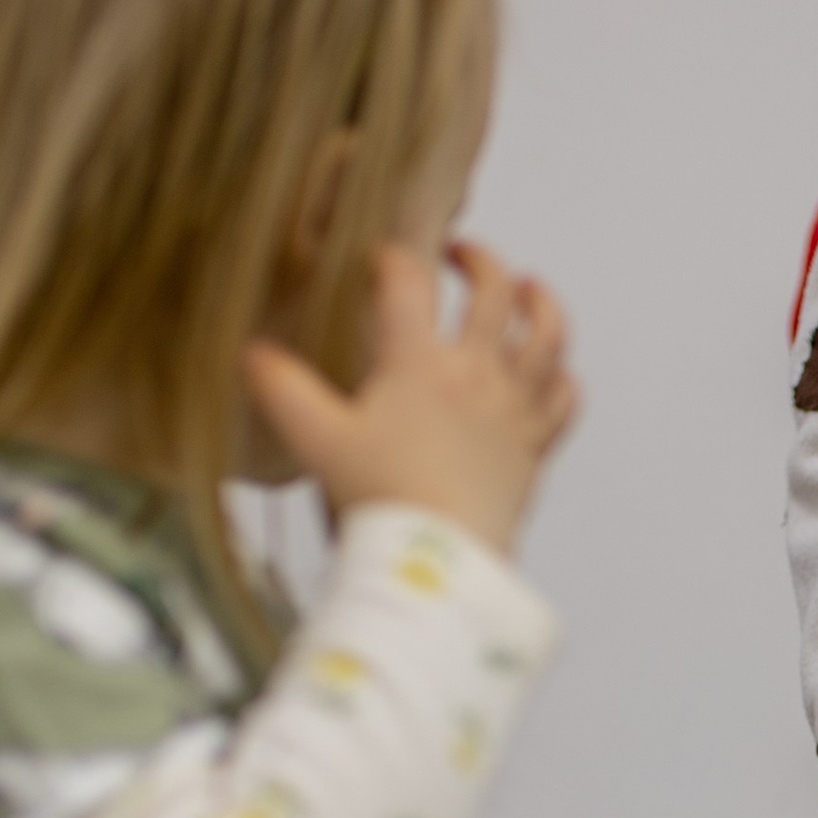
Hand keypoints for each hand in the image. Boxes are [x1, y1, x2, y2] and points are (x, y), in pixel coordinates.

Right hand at [243, 243, 577, 555]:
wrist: (439, 562)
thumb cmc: (381, 504)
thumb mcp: (316, 443)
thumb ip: (282, 392)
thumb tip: (253, 354)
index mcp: (418, 364)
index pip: (408, 283)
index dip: (392, 259)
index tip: (380, 261)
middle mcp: (475, 375)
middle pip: (493, 291)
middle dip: (478, 260)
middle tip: (459, 255)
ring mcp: (513, 408)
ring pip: (547, 336)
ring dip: (540, 303)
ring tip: (529, 289)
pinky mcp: (534, 446)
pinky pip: (564, 399)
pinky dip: (562, 377)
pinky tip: (550, 373)